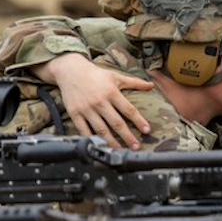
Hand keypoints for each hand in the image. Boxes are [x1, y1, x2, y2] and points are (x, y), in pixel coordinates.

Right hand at [32, 53, 152, 148]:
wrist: (70, 71)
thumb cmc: (95, 74)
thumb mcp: (116, 76)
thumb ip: (135, 82)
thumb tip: (151, 85)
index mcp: (111, 92)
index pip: (129, 109)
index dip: (139, 121)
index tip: (147, 130)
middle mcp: (100, 102)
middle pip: (116, 122)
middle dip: (127, 136)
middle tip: (136, 147)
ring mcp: (86, 109)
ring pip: (100, 129)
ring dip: (111, 142)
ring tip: (119, 150)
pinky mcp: (74, 113)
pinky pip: (83, 129)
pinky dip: (90, 139)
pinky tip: (98, 146)